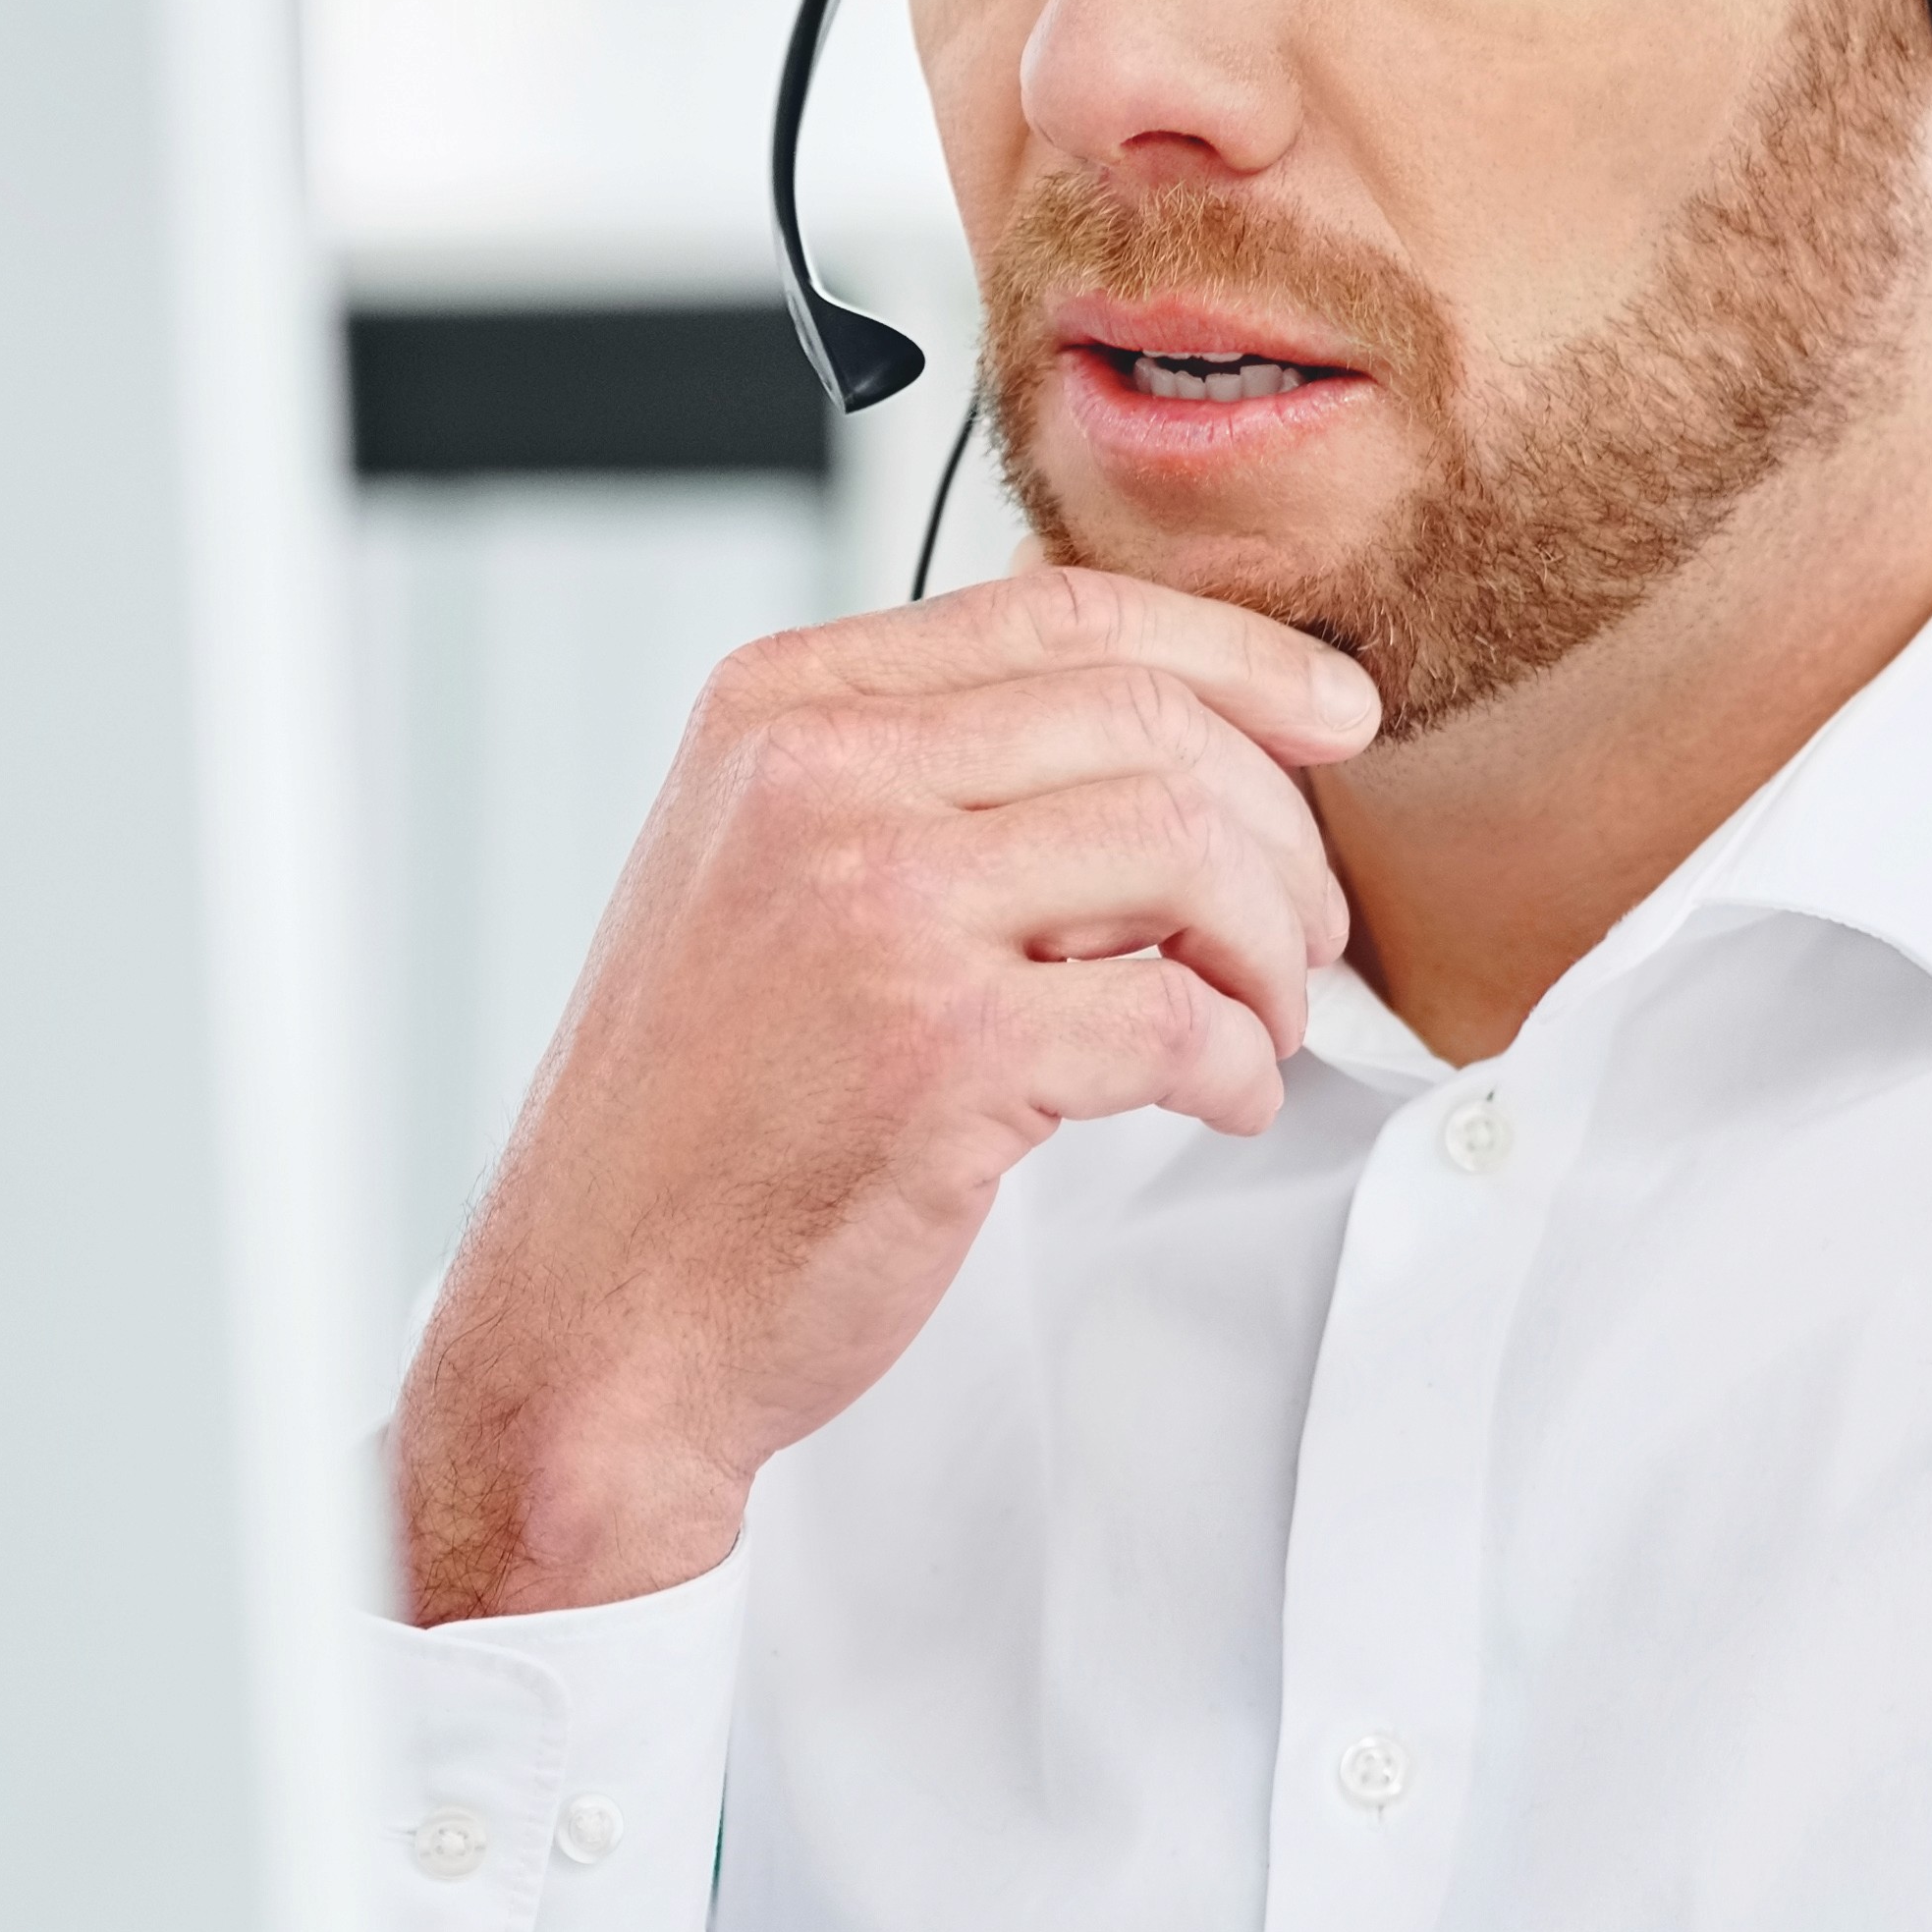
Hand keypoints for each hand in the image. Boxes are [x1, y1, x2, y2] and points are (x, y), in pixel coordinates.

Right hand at [401, 569, 1373, 1622]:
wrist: (601, 1317)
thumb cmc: (702, 1119)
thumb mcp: (766, 877)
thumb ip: (917, 777)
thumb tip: (1157, 731)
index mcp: (776, 711)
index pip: (1062, 614)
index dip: (1237, 656)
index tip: (1331, 714)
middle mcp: (817, 778)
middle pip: (1149, 720)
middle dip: (1278, 823)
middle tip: (1311, 922)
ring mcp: (878, 907)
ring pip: (1187, 847)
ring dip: (1273, 947)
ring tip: (1265, 1018)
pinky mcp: (944, 1050)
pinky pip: (1179, 1013)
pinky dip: (1238, 1063)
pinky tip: (1221, 1099)